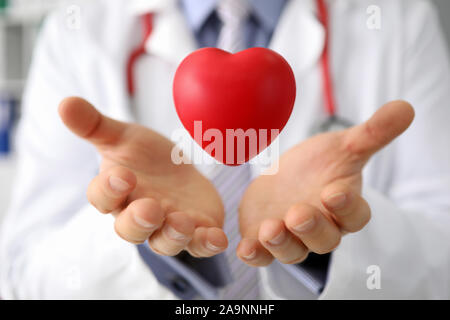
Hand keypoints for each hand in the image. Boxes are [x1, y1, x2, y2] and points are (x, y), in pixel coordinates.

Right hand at [59, 97, 226, 256]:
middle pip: (131, 230)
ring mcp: (168, 227)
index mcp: (118, 193)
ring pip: (164, 242)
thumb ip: (95, 125)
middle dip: (139, 221)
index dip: (109, 190)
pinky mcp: (196, 232)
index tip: (123, 175)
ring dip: (172, 236)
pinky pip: (200, 245)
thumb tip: (65, 102)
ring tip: (182, 221)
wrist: (178, 169)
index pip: (103, 198)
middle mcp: (139, 216)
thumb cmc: (144, 156)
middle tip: (150, 208)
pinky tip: (218, 238)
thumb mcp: (123, 136)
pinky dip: (207, 245)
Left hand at [237, 101, 414, 265]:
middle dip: (312, 227)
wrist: (285, 180)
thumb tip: (405, 107)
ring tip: (270, 228)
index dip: (347, 207)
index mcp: (343, 208)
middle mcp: (320, 229)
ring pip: (293, 251)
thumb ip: (371, 133)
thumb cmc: (318, 166)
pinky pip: (262, 256)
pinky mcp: (264, 242)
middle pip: (324, 239)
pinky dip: (255, 255)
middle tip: (298, 213)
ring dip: (282, 243)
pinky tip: (244, 248)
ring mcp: (292, 238)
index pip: (354, 216)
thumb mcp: (341, 146)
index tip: (334, 191)